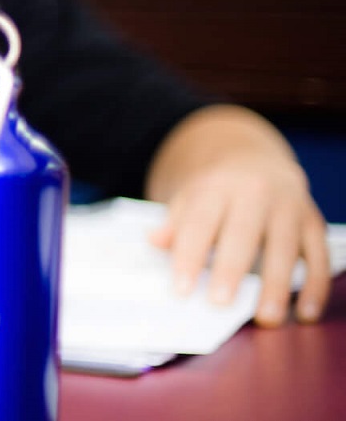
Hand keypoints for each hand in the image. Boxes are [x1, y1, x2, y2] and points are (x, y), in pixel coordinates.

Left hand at [145, 106, 330, 326]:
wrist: (251, 155)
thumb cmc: (215, 188)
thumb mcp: (188, 197)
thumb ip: (174, 223)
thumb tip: (154, 242)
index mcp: (216, 186)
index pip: (199, 223)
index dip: (190, 257)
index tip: (181, 290)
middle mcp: (255, 192)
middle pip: (242, 234)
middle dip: (231, 270)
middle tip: (220, 304)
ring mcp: (288, 206)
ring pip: (285, 248)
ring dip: (277, 285)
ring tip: (266, 317)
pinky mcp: (312, 221)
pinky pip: (318, 256)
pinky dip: (314, 286)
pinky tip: (304, 312)